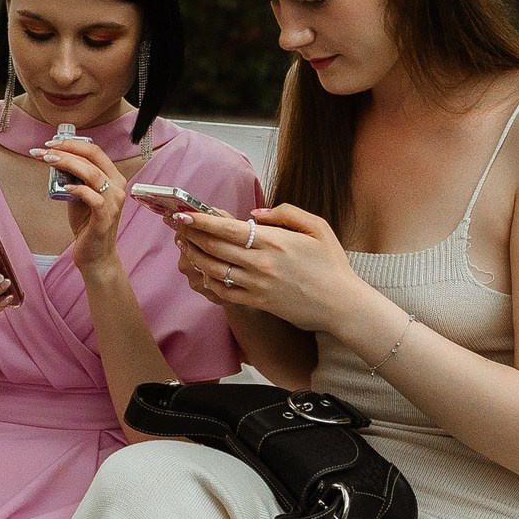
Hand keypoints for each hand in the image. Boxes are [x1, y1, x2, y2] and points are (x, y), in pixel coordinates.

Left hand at [31, 135, 128, 276]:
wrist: (95, 255)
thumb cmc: (87, 224)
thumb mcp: (80, 195)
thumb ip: (74, 178)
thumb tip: (54, 159)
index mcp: (114, 178)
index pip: (95, 151)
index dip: (72, 144)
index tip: (51, 144)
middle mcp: (117, 187)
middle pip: (92, 158)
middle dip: (65, 150)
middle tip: (43, 151)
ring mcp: (114, 203)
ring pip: (92, 174)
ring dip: (67, 164)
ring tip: (48, 161)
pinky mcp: (105, 218)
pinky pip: (94, 198)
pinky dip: (79, 189)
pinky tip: (65, 187)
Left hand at [173, 201, 369, 334]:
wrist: (341, 305)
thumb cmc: (332, 265)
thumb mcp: (317, 227)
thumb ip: (286, 213)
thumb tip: (255, 213)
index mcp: (274, 241)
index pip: (227, 228)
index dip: (201, 221)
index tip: (184, 214)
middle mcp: (261, 263)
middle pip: (214, 247)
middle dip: (190, 235)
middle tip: (177, 226)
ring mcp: (257, 285)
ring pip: (213, 270)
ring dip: (194, 256)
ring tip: (184, 245)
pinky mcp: (257, 302)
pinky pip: (223, 292)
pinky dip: (208, 281)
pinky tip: (202, 271)